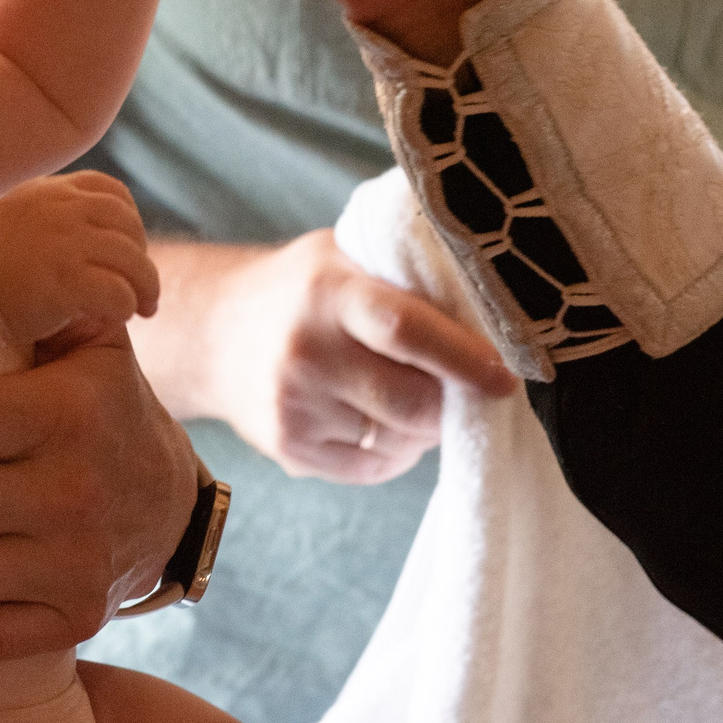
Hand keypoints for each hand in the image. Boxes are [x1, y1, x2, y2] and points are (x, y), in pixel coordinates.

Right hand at [0, 172, 160, 346]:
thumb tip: (98, 226)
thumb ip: (54, 215)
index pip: (111, 192)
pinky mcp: (66, 281)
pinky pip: (118, 292)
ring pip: (132, 260)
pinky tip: (119, 317)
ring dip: (146, 287)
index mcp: (49, 192)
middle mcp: (60, 210)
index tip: (128, 249)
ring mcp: (64, 243)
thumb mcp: (18, 220)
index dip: (130, 221)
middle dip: (143, 257)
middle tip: (145, 288)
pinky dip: (127, 306)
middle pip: (128, 225)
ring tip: (145, 308)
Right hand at [134, 233, 516, 483]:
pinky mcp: (289, 448)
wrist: (214, 331)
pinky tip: (376, 418)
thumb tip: (496, 302)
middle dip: (451, 404)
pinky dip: (393, 450)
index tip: (507, 378)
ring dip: (423, 428)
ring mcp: (294, 406)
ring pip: (399, 440)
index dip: (466, 358)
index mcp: (329, 292)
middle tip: (463, 390)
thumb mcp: (344, 255)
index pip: (408, 330)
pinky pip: (373, 467)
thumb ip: (406, 271)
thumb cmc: (303, 289)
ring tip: (409, 395)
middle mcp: (306, 350)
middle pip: (412, 403)